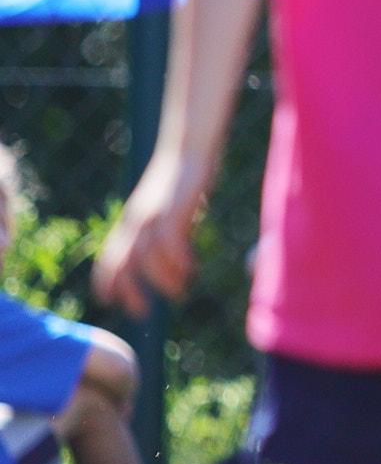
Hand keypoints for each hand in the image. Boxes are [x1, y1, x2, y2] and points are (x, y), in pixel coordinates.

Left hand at [92, 151, 204, 317]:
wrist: (189, 150)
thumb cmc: (184, 180)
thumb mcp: (171, 212)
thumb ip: (169, 233)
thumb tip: (177, 260)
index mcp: (131, 222)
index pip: (109, 258)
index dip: (106, 283)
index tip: (110, 302)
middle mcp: (135, 221)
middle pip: (121, 265)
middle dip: (129, 292)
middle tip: (142, 313)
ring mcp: (151, 216)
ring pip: (146, 259)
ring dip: (162, 281)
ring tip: (180, 292)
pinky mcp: (170, 211)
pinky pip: (169, 244)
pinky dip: (179, 261)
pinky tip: (191, 268)